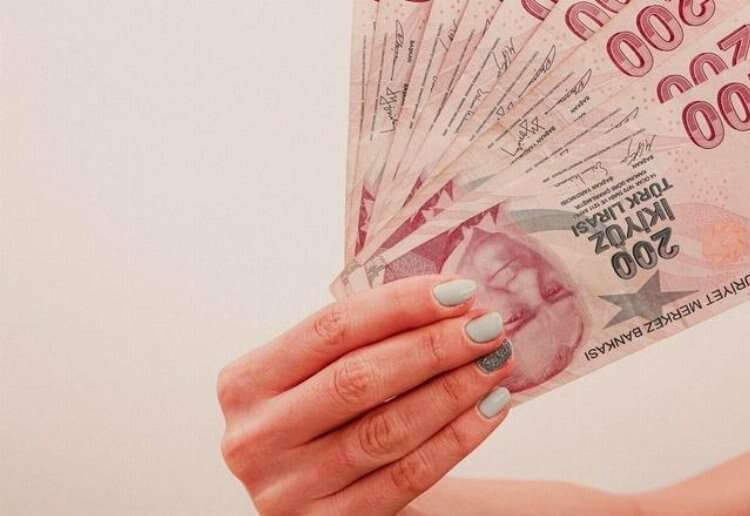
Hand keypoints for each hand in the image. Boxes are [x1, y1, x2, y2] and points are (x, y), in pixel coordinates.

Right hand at [217, 275, 514, 515]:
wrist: (317, 498)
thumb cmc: (322, 421)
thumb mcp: (314, 378)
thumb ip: (357, 343)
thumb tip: (448, 301)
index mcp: (245, 382)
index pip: (329, 329)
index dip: (398, 306)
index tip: (457, 290)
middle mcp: (255, 436)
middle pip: (357, 378)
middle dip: (431, 347)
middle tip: (486, 326)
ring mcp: (287, 488)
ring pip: (385, 430)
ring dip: (451, 390)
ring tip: (494, 363)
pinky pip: (405, 477)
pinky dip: (455, 439)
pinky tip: (489, 409)